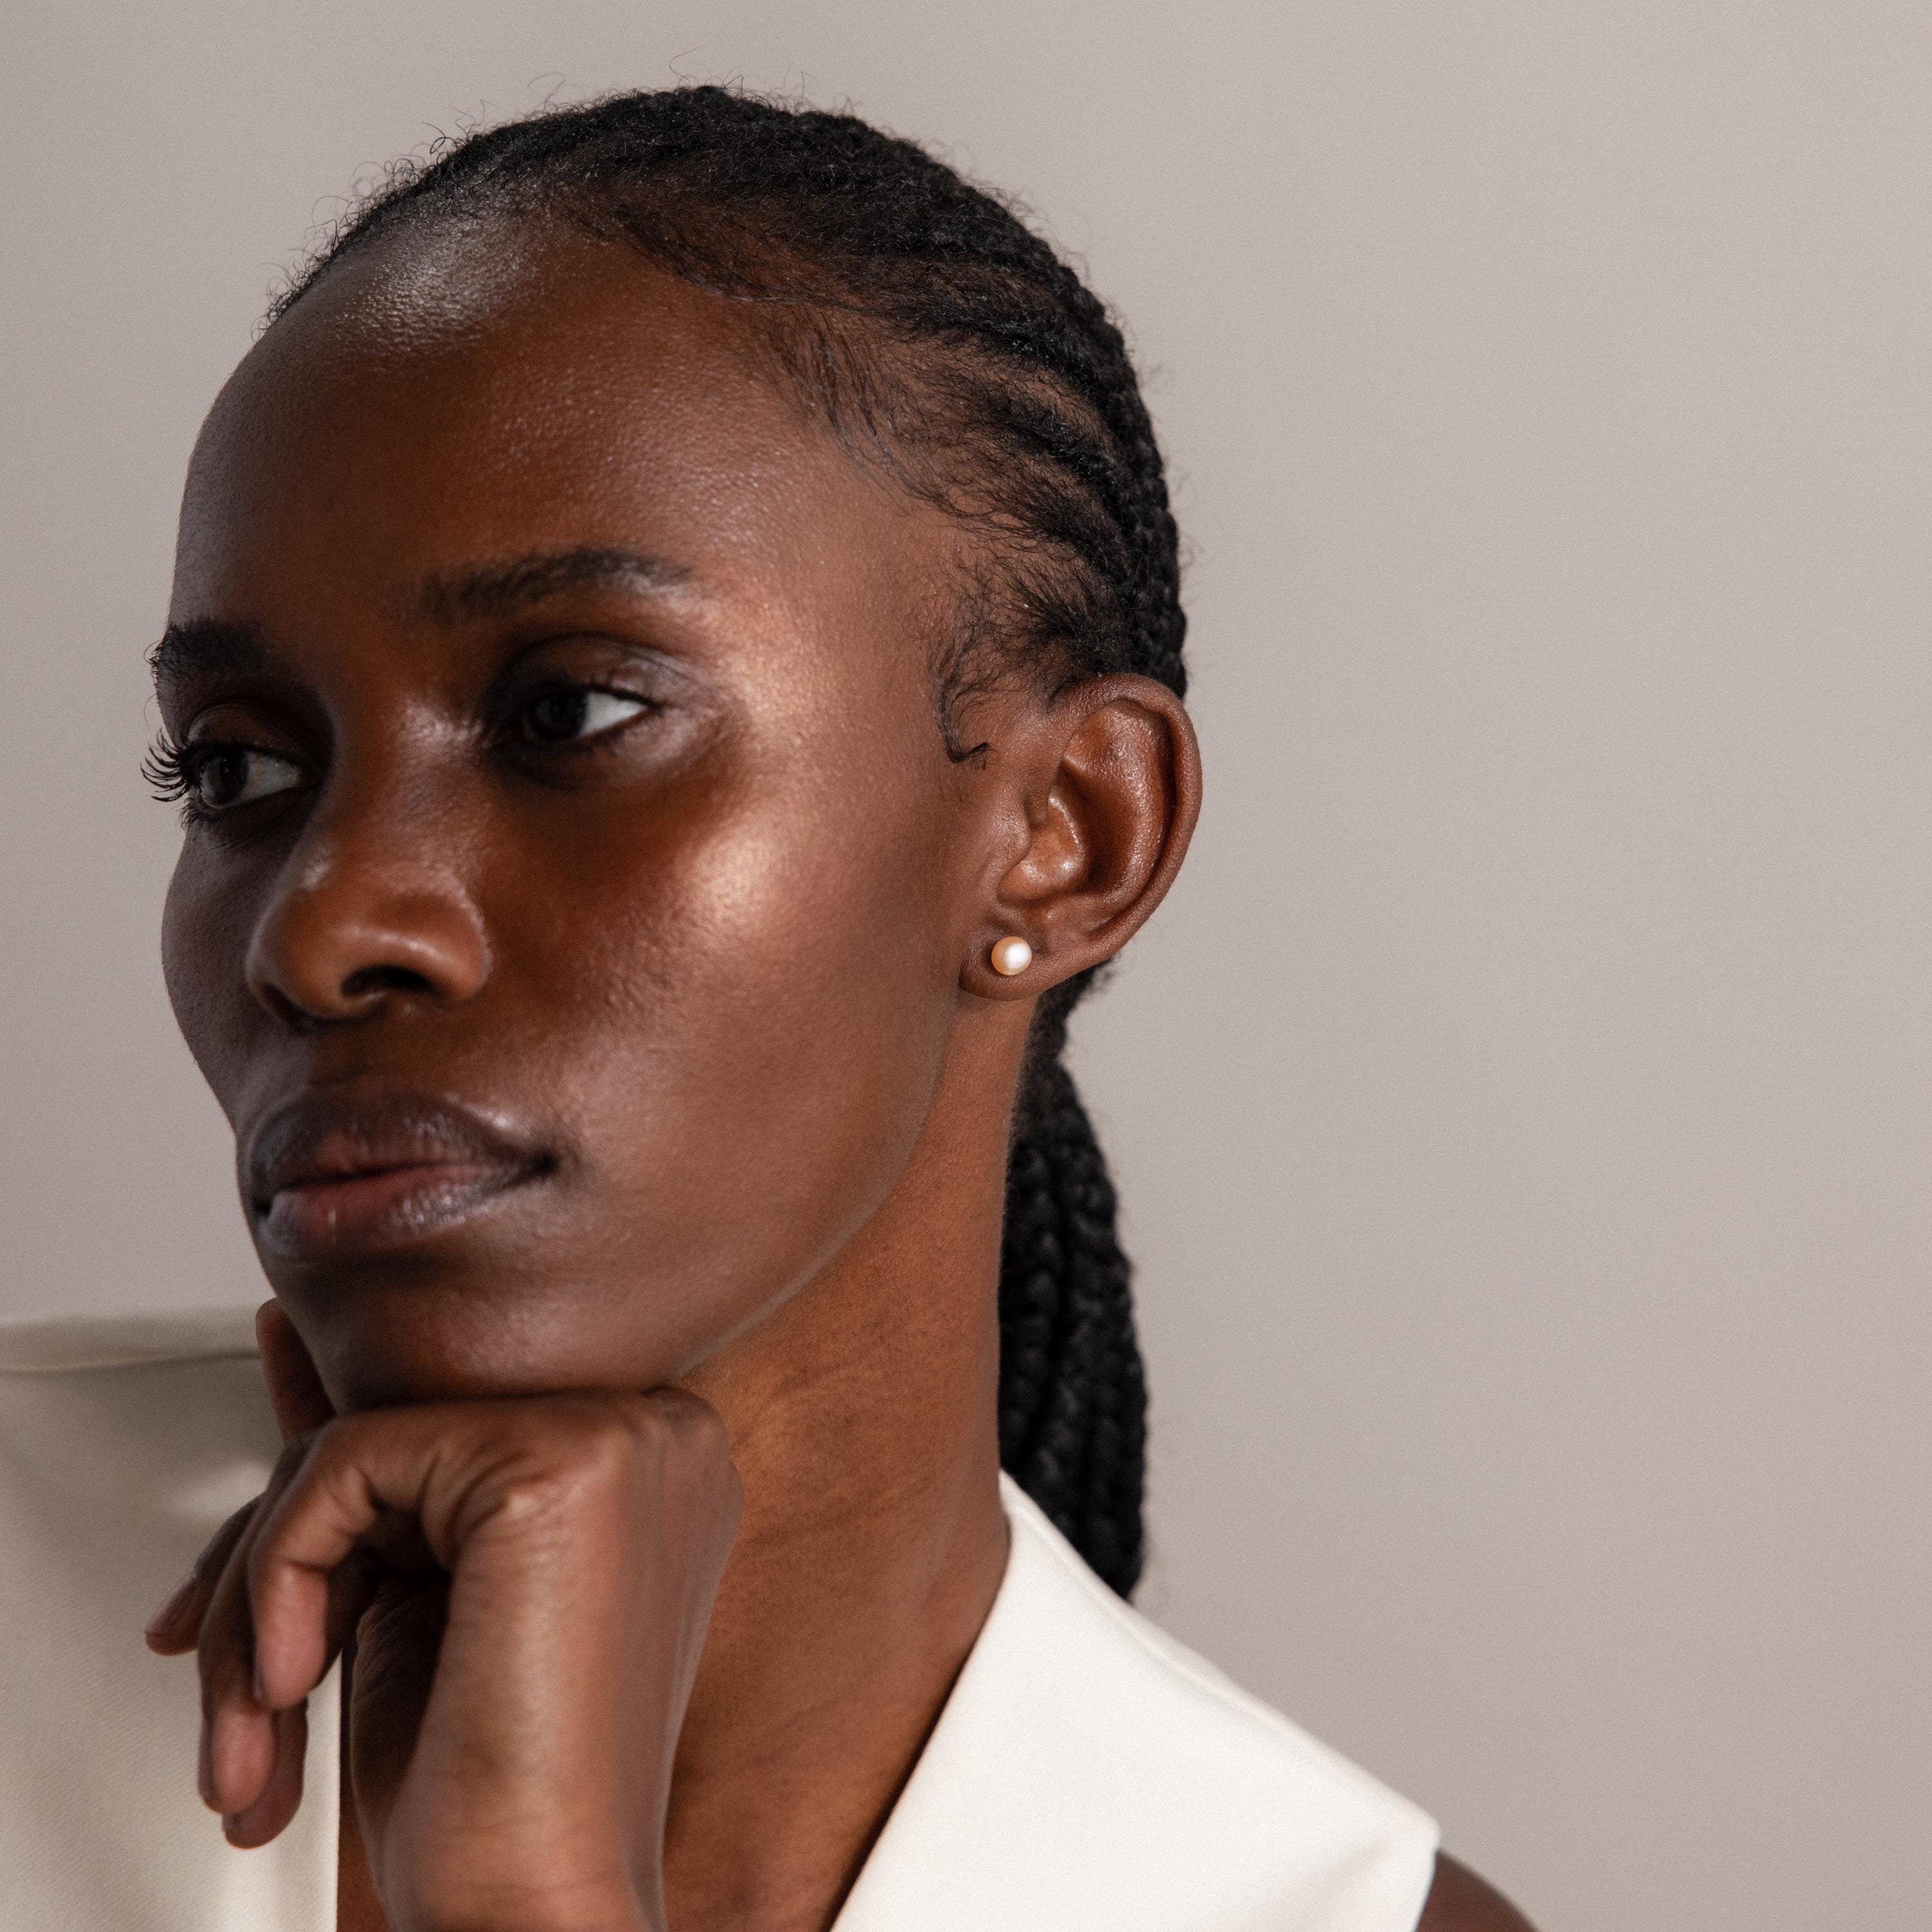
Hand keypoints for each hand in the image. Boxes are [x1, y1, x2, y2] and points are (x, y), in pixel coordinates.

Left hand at [145, 1302, 742, 1931]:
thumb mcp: (417, 1596)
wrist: (528, 1913)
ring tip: (255, 1730)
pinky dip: (276, 1581)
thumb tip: (285, 1333)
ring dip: (263, 1595)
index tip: (252, 1627)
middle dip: (280, 1565)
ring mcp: (623, 1438)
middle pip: (404, 1430)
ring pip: (360, 1447)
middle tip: (238, 1703)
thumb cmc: (489, 1794)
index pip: (447, 1430)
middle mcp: (658, 1431)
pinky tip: (287, 1687)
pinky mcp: (558, 1464)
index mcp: (651, 1460)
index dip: (327, 1530)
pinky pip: (348, 1465)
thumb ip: (377, 1467)